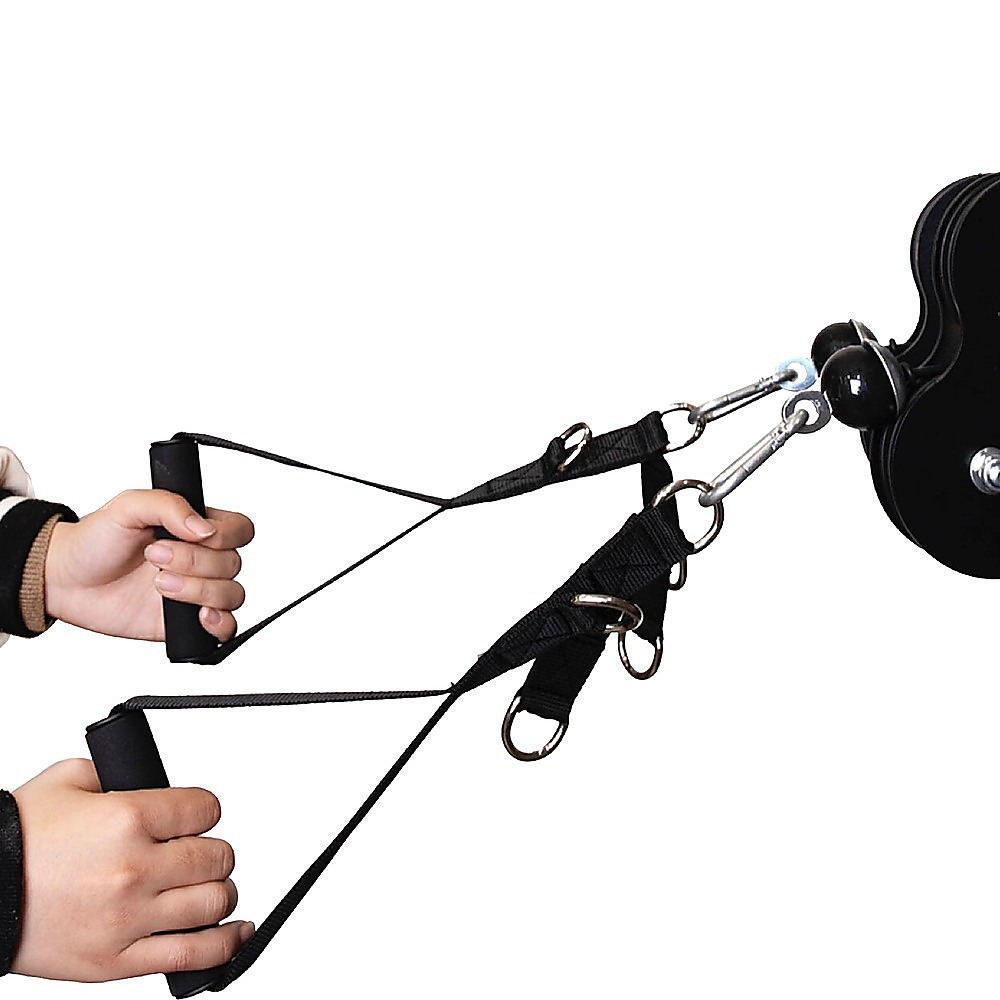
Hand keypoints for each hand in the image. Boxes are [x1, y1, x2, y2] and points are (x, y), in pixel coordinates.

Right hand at [11, 759, 252, 981]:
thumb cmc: (15, 840)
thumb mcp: (69, 780)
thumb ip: (120, 776)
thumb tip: (153, 782)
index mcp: (127, 818)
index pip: (206, 809)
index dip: (205, 811)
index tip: (197, 818)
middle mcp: (133, 868)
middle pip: (217, 857)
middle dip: (214, 852)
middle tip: (199, 854)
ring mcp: (127, 919)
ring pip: (213, 903)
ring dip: (220, 892)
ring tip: (209, 888)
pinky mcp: (115, 962)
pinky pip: (190, 956)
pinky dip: (224, 944)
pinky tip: (235, 932)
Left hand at [44, 490, 253, 642]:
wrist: (65, 580)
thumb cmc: (95, 539)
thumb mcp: (128, 506)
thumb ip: (169, 505)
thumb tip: (204, 528)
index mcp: (196, 528)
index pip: (239, 530)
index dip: (224, 536)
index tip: (190, 536)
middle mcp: (202, 559)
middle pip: (234, 564)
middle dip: (195, 563)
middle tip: (154, 557)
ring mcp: (196, 591)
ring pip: (231, 595)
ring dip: (199, 590)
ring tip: (159, 585)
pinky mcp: (186, 622)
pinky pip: (225, 629)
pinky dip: (219, 624)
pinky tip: (197, 616)